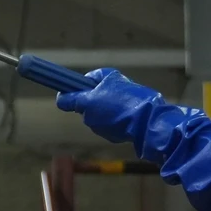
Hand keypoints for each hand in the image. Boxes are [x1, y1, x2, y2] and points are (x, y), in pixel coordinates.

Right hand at [54, 68, 176, 144]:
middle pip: (94, 99)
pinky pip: (118, 123)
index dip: (76, 91)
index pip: (85, 80)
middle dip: (91, 112)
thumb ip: (72, 100)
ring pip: (104, 114)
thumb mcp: (88, 104)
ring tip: (110, 127)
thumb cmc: (117, 110)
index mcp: (108, 76)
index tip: (72, 102)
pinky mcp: (137, 115)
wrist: (150, 125)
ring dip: (102, 123)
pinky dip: (116, 129)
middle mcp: (119, 85)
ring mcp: (129, 100)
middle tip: (92, 118)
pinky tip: (120, 133)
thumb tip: (60, 98)